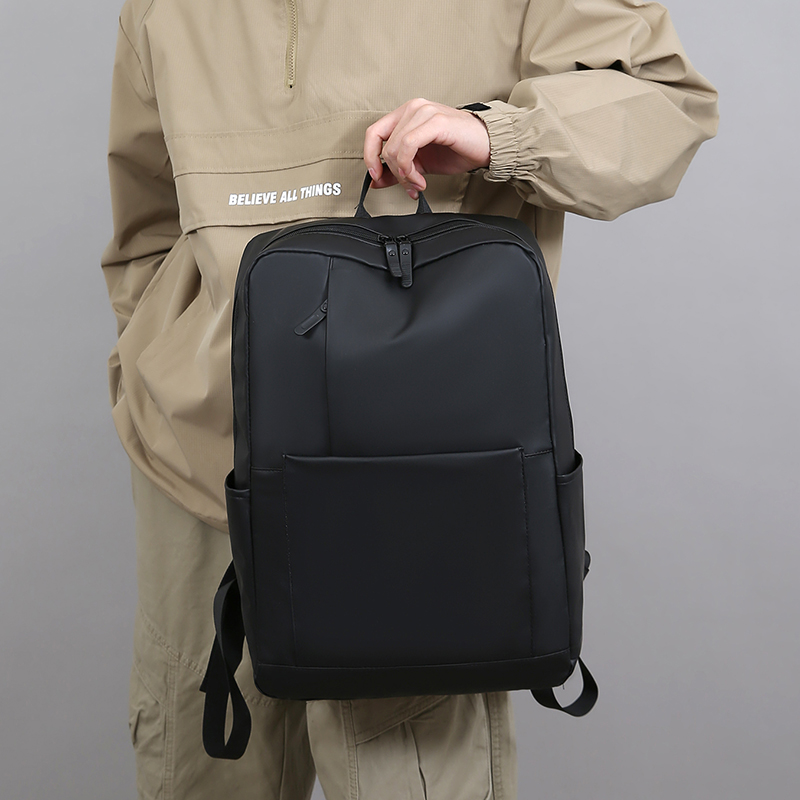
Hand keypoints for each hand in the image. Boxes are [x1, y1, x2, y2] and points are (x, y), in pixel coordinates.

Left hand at [364, 97, 489, 198]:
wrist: (486, 146)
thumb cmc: (457, 150)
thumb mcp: (420, 164)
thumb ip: (396, 170)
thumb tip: (375, 182)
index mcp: (406, 114)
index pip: (373, 133)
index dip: (370, 157)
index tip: (376, 177)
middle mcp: (413, 108)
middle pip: (384, 145)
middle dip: (394, 174)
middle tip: (409, 186)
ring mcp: (424, 112)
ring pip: (395, 148)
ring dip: (404, 174)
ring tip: (418, 184)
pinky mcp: (435, 121)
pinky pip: (408, 146)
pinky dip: (409, 168)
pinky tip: (421, 179)